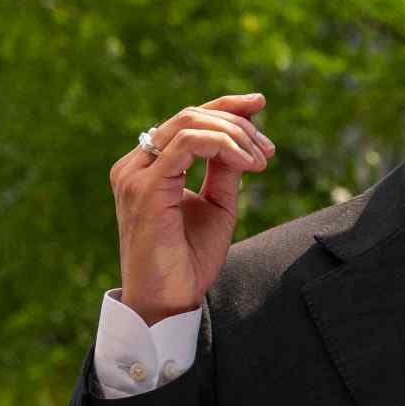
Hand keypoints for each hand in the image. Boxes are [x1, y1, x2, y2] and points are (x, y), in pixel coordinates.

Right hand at [113, 93, 273, 323]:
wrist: (169, 302)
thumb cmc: (189, 261)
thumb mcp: (217, 207)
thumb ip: (224, 171)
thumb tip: (242, 140)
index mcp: (148, 167)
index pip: (186, 120)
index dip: (225, 105)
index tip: (260, 103)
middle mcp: (135, 165)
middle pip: (191, 115)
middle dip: (238, 124)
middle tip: (268, 150)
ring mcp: (135, 174)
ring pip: (190, 123)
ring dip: (235, 135)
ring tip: (261, 161)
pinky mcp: (145, 188)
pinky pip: (188, 144)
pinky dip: (224, 146)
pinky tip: (248, 165)